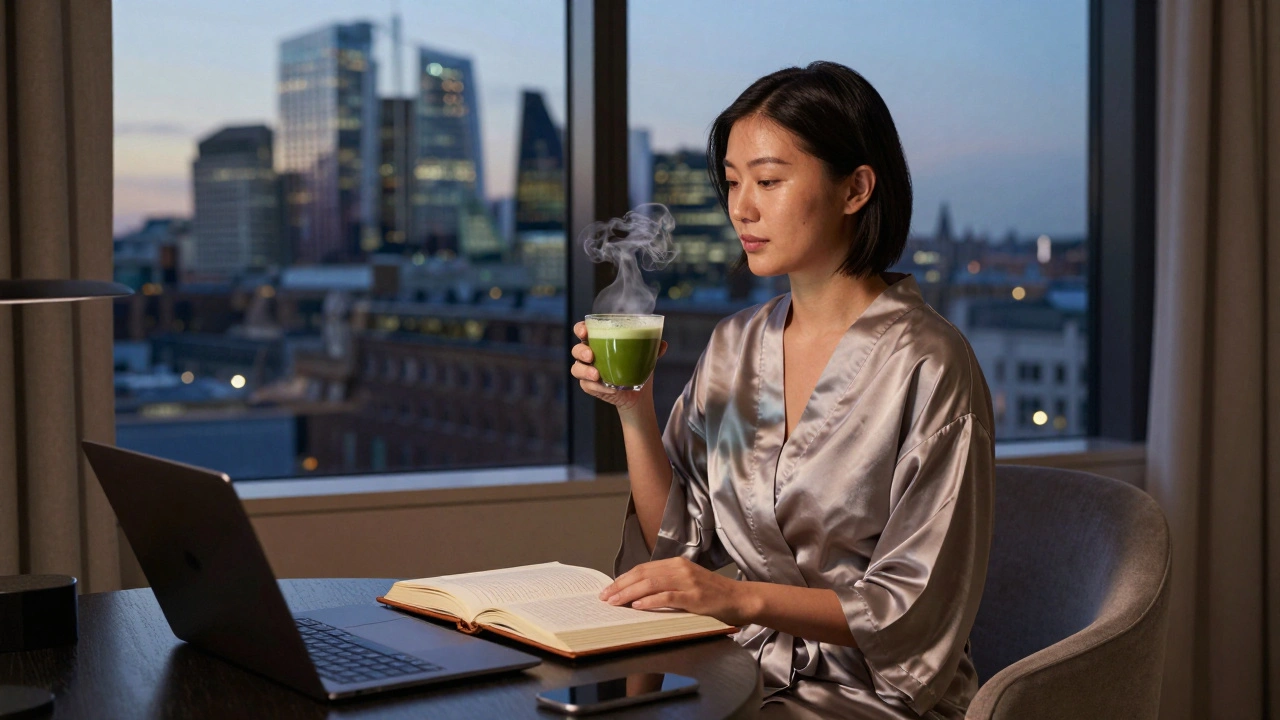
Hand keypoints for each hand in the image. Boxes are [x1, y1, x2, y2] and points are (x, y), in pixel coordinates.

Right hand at [570, 321, 667, 412]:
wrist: (638, 393)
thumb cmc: (637, 366)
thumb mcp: (646, 355)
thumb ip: (653, 347)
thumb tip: (662, 344)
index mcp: (600, 340)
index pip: (583, 330)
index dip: (580, 328)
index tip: (585, 330)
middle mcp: (590, 354)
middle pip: (576, 349)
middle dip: (581, 350)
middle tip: (590, 355)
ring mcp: (587, 371)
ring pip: (576, 368)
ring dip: (585, 370)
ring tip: (597, 374)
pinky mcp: (589, 386)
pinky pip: (586, 385)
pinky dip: (597, 387)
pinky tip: (609, 389)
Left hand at [597, 558, 753, 626]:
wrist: (740, 599)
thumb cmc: (713, 594)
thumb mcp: (687, 583)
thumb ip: (666, 583)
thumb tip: (637, 593)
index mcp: (676, 563)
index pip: (643, 568)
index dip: (623, 578)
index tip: (608, 589)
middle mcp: (680, 568)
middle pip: (643, 574)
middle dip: (620, 586)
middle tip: (605, 597)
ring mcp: (688, 582)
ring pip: (651, 584)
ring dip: (630, 594)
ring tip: (615, 602)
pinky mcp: (695, 597)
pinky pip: (668, 597)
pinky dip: (651, 601)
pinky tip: (638, 606)